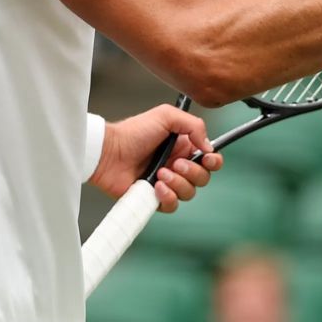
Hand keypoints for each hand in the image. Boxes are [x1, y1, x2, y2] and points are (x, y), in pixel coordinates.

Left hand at [89, 105, 223, 212]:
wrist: (108, 152)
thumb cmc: (133, 132)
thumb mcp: (166, 116)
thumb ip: (194, 126)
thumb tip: (208, 147)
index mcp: (183, 146)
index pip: (208, 158)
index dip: (213, 161)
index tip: (206, 158)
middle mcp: (177, 165)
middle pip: (202, 177)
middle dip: (192, 172)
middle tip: (175, 164)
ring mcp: (166, 182)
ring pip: (189, 192)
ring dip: (178, 183)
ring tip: (160, 174)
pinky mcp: (154, 198)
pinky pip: (172, 205)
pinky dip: (168, 197)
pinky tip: (157, 187)